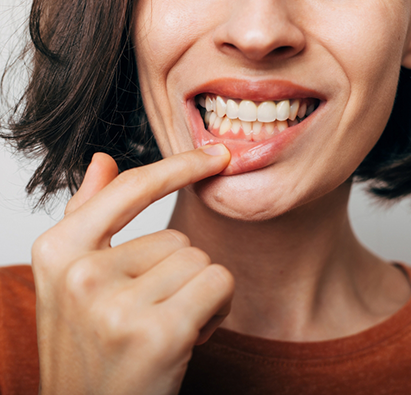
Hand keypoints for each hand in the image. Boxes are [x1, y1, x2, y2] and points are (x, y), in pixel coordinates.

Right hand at [32, 145, 233, 394]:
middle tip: (152, 313)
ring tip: (165, 326)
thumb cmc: (91, 347)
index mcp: (57, 252)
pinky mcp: (159, 333)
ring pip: (201, 261)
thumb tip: (102, 159)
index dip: (178, 167)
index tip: (214, 155)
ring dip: (197, 293)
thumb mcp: (73, 279)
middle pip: (178, 237)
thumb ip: (86, 214)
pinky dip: (216, 309)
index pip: (130, 189)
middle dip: (179, 275)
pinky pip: (219, 284)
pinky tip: (187, 338)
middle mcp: (82, 274)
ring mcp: (117, 305)